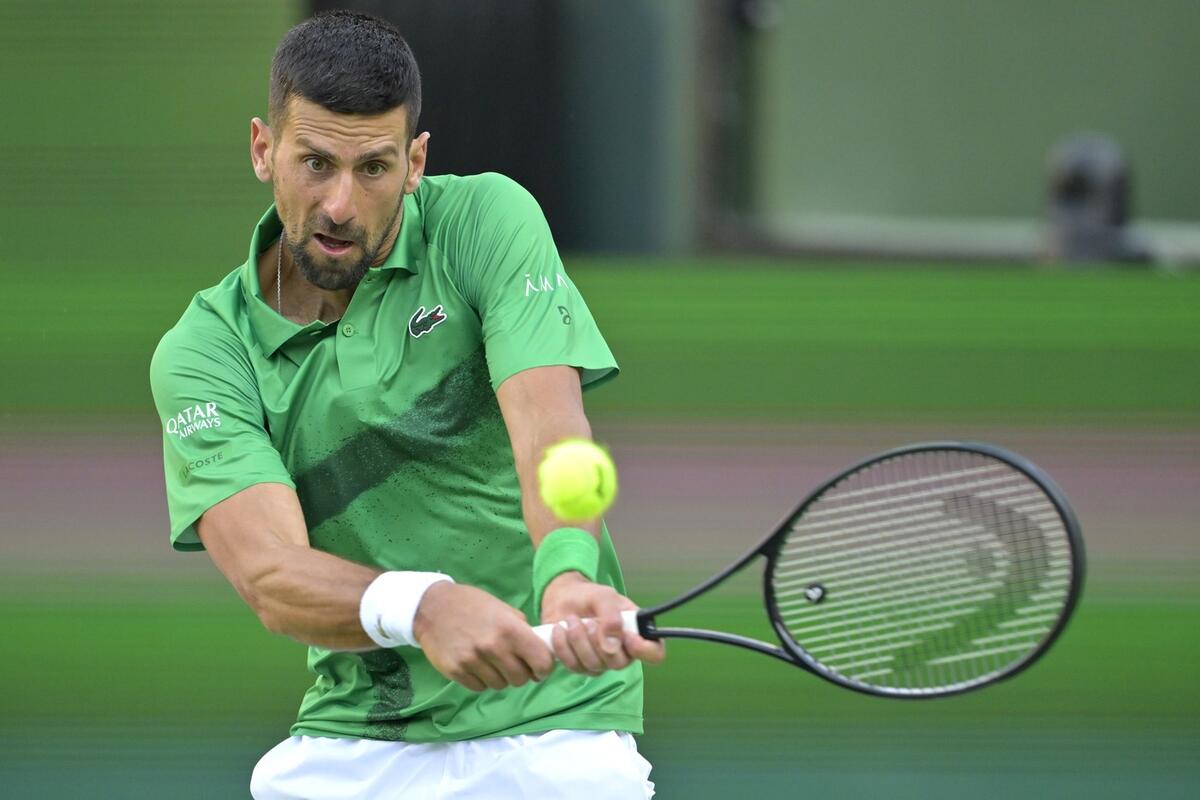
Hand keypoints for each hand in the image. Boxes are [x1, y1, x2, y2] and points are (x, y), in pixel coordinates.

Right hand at [413, 582, 554, 691]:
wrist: (432, 607)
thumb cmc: (473, 605)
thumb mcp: (504, 610)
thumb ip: (523, 631)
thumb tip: (542, 655)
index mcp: (510, 629)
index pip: (541, 662)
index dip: (544, 668)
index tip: (540, 667)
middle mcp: (493, 647)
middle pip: (521, 679)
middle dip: (521, 673)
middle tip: (512, 662)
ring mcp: (472, 661)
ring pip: (500, 685)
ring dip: (500, 677)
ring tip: (491, 661)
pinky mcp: (455, 671)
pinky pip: (480, 687)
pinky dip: (482, 680)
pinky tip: (476, 664)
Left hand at [540, 572, 665, 675]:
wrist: (562, 599)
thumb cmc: (589, 596)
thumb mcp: (603, 597)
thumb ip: (611, 617)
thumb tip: (612, 645)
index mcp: (636, 632)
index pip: (655, 653)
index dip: (644, 650)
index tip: (626, 636)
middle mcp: (622, 651)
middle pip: (619, 663)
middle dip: (598, 640)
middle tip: (589, 620)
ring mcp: (602, 662)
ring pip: (594, 665)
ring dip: (578, 640)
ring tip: (571, 620)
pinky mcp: (581, 666)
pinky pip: (574, 666)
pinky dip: (563, 646)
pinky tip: (560, 630)